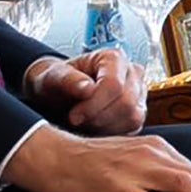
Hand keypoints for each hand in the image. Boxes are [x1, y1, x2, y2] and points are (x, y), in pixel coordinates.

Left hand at [26, 49, 149, 134]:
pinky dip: (112, 133)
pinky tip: (94, 127)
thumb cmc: (55, 81)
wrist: (57, 93)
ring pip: (133, 118)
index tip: (73, 115)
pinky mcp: (138, 112)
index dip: (94, 105)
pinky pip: (133, 129)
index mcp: (113, 57)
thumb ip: (67, 80)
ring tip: (84, 122)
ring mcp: (139, 93)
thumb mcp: (51, 77)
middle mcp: (132, 72)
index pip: (115, 85)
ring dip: (105, 127)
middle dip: (98, 118)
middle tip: (76, 121)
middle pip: (126, 103)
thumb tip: (87, 88)